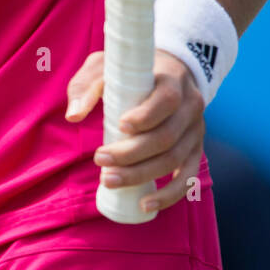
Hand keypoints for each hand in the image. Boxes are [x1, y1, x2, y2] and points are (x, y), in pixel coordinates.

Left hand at [65, 48, 205, 213]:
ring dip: (141, 175)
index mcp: (173, 79)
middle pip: (167, 137)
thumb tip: (73, 115)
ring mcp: (196, 130)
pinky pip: (188, 178)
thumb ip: (88, 85)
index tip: (119, 125)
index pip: (166, 100)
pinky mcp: (195, 149)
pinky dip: (169, 195)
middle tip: (99, 160)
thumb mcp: (107, 65)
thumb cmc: (132, 70)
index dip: (146, 116)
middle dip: (131, 154)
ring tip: (109, 180)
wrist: (170, 70)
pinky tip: (145, 204)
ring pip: (174, 159)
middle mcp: (191, 106)